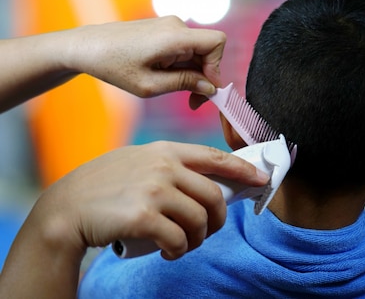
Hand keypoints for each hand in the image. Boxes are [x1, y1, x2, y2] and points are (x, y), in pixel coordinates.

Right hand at [34, 141, 268, 259]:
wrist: (65, 208)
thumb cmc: (104, 187)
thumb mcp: (139, 161)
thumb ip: (171, 166)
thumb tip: (210, 181)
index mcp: (165, 150)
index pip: (214, 157)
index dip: (242, 169)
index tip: (261, 179)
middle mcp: (163, 166)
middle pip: (214, 196)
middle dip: (218, 219)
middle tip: (209, 231)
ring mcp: (154, 190)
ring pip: (199, 221)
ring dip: (197, 239)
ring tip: (183, 244)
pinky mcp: (144, 217)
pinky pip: (179, 240)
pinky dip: (179, 251)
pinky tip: (169, 252)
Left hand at [68, 16, 225, 108]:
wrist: (86, 46)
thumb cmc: (113, 65)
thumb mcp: (150, 85)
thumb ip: (184, 84)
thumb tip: (210, 87)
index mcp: (174, 36)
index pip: (217, 42)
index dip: (217, 67)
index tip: (205, 89)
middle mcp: (176, 25)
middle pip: (208, 50)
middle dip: (205, 77)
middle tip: (193, 102)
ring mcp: (170, 25)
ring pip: (197, 51)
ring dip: (193, 73)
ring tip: (176, 91)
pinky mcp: (164, 29)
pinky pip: (185, 48)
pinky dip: (183, 65)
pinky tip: (167, 79)